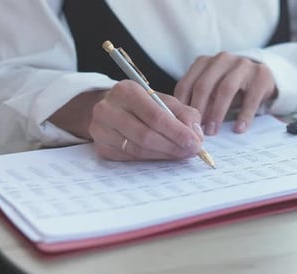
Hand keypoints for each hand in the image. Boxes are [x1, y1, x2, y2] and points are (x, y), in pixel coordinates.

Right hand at [89, 80, 203, 160]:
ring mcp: (101, 130)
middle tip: (191, 151)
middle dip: (173, 146)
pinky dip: (151, 159)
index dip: (178, 132)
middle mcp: (108, 109)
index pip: (156, 116)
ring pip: (139, 149)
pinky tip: (164, 156)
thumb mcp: (163, 100)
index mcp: (126, 91)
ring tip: (181, 154)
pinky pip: (130, 158)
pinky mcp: (101, 147)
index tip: (195, 142)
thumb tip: (196, 134)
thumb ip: (183, 113)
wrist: (110, 109)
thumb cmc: (141, 104)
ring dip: (164, 155)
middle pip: (146, 135)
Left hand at [174, 52, 276, 134]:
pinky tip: (238, 129)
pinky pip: (251, 98)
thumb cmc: (230, 88)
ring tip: (213, 131)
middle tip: (197, 131)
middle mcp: (222, 59)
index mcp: (204, 62)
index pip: (186, 84)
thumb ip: (198, 101)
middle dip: (199, 110)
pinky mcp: (261, 75)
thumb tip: (185, 124)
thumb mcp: (212, 91)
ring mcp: (243, 65)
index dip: (183, 106)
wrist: (262, 78)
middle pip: (204, 85)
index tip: (183, 124)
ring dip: (217, 112)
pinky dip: (244, 115)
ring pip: (226, 88)